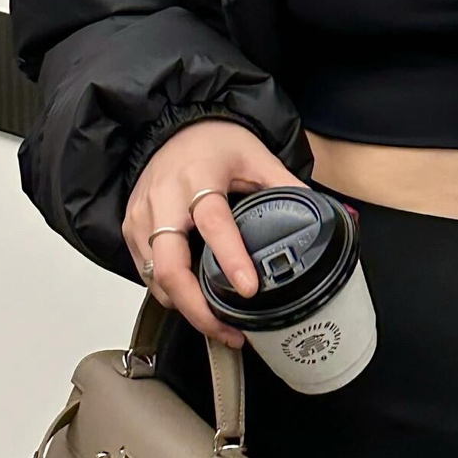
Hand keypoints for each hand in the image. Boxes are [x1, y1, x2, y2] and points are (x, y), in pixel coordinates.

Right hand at [122, 121, 310, 347]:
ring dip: (184, 308)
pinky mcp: (131, 228)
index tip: (248, 288)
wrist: (173, 127)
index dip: (230, 258)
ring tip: (219, 327)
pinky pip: (146, 273)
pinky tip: (194, 305)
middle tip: (227, 330)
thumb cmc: (213, 142)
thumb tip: (325, 215)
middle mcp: (165, 199)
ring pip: (155, 277)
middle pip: (170, 265)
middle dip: (195, 306)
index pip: (213, 223)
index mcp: (199, 177)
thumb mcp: (256, 156)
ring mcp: (143, 216)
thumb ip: (285, 186)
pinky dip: (169, 295)